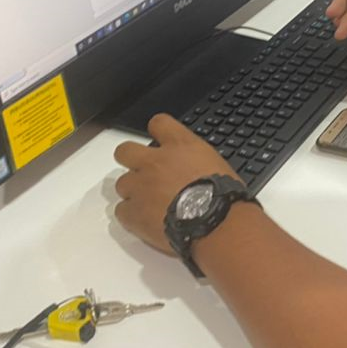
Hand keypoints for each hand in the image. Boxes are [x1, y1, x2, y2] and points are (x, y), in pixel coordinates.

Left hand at [113, 114, 239, 257]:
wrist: (216, 224)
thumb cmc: (224, 197)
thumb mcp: (217, 166)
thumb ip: (197, 162)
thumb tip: (195, 169)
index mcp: (180, 146)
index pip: (159, 123)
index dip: (158, 132)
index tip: (160, 140)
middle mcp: (155, 162)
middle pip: (125, 151)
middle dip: (130, 160)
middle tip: (143, 172)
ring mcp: (140, 187)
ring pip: (122, 183)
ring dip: (133, 192)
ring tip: (150, 205)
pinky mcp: (133, 213)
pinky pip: (121, 211)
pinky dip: (131, 216)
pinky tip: (145, 222)